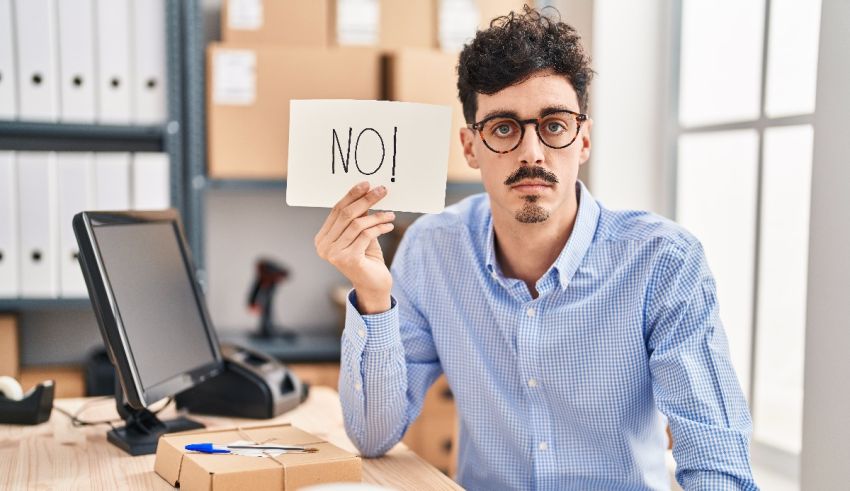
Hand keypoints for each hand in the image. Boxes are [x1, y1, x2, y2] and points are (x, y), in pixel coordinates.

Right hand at [315, 182, 395, 313]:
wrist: (374, 286)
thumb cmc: (367, 258)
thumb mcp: (361, 234)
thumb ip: (358, 217)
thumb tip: (367, 192)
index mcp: (322, 239)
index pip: (336, 211)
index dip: (351, 195)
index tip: (366, 184)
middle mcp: (324, 246)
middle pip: (346, 215)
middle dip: (365, 200)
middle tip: (382, 190)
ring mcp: (334, 254)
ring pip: (357, 224)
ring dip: (377, 216)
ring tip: (390, 214)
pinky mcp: (348, 259)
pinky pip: (366, 235)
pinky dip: (379, 227)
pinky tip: (389, 225)